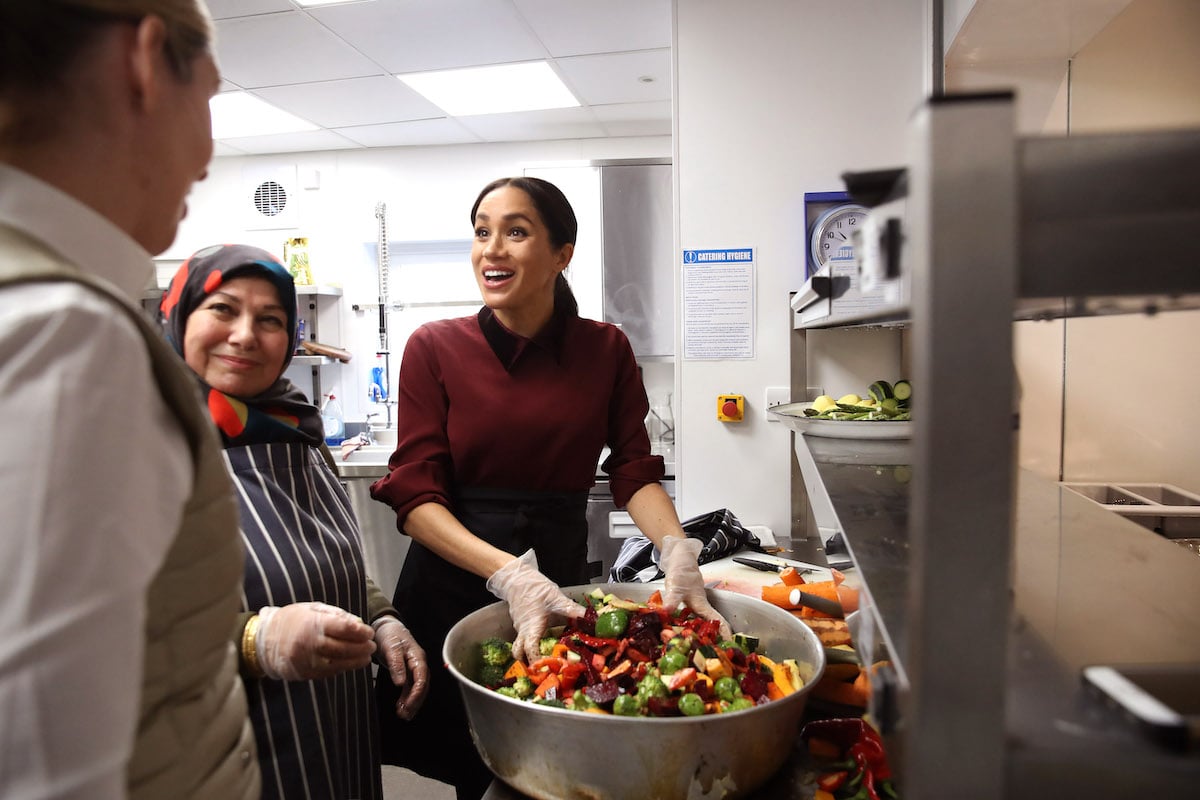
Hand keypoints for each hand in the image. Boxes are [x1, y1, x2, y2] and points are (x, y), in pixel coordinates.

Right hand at [255, 602, 375, 680]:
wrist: (264, 641)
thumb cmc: (291, 620)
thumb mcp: (312, 609)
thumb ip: (336, 615)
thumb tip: (358, 623)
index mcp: (312, 623)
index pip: (344, 628)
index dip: (360, 631)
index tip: (369, 632)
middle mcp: (310, 643)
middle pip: (343, 647)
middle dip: (361, 647)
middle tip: (372, 646)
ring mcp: (306, 660)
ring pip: (338, 662)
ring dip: (355, 661)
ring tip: (366, 657)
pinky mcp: (304, 673)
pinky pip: (328, 672)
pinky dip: (341, 668)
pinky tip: (350, 664)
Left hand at [372, 615, 427, 719]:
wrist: (384, 627)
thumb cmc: (389, 635)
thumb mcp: (391, 648)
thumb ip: (396, 665)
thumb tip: (400, 683)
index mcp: (417, 658)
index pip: (421, 678)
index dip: (416, 694)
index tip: (408, 705)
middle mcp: (418, 664)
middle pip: (421, 686)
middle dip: (415, 701)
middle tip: (405, 715)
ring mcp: (413, 668)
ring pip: (416, 688)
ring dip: (411, 702)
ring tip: (403, 715)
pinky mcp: (406, 671)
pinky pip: (409, 687)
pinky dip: (406, 697)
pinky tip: (400, 706)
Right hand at [486, 549, 585, 663]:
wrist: (516, 576)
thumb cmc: (533, 587)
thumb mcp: (556, 598)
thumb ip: (573, 610)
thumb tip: (592, 619)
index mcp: (531, 627)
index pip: (530, 650)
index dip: (537, 662)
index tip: (547, 670)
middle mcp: (524, 630)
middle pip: (519, 654)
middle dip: (527, 665)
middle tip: (542, 672)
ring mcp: (521, 628)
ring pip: (521, 647)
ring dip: (530, 656)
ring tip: (545, 661)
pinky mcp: (522, 623)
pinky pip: (523, 638)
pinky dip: (531, 645)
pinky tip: (544, 643)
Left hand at [659, 536, 731, 639]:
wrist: (678, 556)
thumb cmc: (682, 569)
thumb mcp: (676, 586)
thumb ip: (672, 600)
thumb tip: (665, 613)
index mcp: (702, 605)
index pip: (718, 622)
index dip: (725, 634)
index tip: (728, 647)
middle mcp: (700, 607)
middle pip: (709, 628)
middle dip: (711, 641)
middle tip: (708, 655)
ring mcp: (692, 606)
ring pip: (698, 625)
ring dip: (697, 636)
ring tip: (692, 649)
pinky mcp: (684, 604)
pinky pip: (686, 620)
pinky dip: (683, 628)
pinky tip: (675, 633)